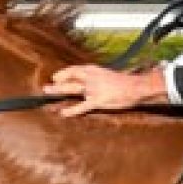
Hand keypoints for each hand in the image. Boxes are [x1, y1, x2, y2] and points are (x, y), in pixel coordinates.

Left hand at [47, 65, 165, 117]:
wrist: (135, 86)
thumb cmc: (125, 83)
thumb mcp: (108, 76)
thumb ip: (98, 79)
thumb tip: (92, 84)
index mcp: (94, 70)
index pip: (75, 70)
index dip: (64, 74)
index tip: (56, 77)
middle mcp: (91, 77)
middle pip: (70, 78)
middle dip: (57, 82)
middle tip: (46, 87)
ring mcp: (93, 89)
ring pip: (72, 89)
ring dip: (59, 91)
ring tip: (48, 93)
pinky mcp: (97, 100)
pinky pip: (81, 106)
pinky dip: (71, 110)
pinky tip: (63, 113)